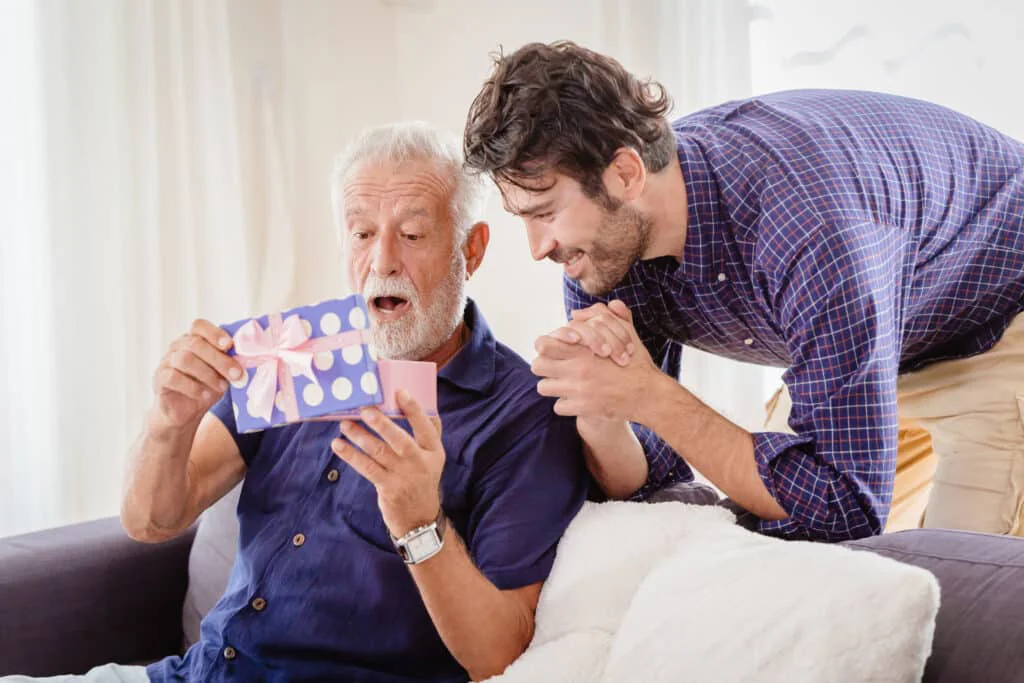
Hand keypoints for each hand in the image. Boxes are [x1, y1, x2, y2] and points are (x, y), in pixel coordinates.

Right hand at [151, 319, 244, 430]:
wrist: (185, 412)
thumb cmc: (206, 387)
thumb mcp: (222, 374)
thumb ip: (230, 364)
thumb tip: (247, 360)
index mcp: (193, 340)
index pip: (199, 326)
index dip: (215, 333)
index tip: (230, 345)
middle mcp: (177, 347)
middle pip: (196, 344)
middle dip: (219, 359)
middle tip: (237, 374)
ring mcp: (166, 362)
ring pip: (185, 359)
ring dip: (208, 374)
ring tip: (222, 387)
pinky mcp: (159, 379)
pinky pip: (173, 377)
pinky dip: (192, 387)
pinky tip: (204, 395)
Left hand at [331, 391, 445, 537]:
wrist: (419, 518)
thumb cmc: (422, 478)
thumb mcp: (433, 457)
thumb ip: (430, 433)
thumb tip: (426, 404)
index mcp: (433, 451)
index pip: (426, 426)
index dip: (413, 409)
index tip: (400, 392)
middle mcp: (420, 463)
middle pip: (400, 440)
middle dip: (382, 424)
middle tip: (365, 409)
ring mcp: (403, 477)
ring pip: (379, 453)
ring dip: (360, 437)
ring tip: (345, 424)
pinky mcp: (387, 488)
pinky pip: (366, 468)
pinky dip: (351, 455)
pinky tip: (339, 445)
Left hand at [532, 308, 659, 421]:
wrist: (648, 395)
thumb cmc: (637, 364)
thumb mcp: (627, 334)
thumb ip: (610, 317)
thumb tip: (591, 308)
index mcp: (583, 350)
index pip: (543, 345)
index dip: (546, 346)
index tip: (556, 350)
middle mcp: (576, 369)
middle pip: (537, 366)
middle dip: (545, 366)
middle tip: (555, 368)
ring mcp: (577, 390)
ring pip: (543, 387)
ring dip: (553, 386)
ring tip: (564, 385)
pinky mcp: (581, 408)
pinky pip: (558, 407)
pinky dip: (566, 404)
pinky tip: (576, 400)